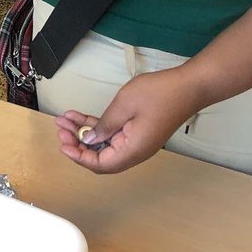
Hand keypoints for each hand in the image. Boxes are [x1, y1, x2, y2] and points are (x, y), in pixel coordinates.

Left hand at [54, 66, 203, 174]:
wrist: (189, 86)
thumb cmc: (160, 94)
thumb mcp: (124, 105)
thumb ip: (105, 125)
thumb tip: (90, 139)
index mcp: (132, 150)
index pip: (100, 164)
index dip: (79, 157)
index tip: (64, 144)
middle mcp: (135, 151)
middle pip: (100, 156)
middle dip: (78, 143)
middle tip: (61, 128)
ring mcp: (137, 141)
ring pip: (104, 144)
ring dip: (85, 133)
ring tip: (66, 120)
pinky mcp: (138, 131)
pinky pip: (113, 134)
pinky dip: (98, 127)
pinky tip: (81, 116)